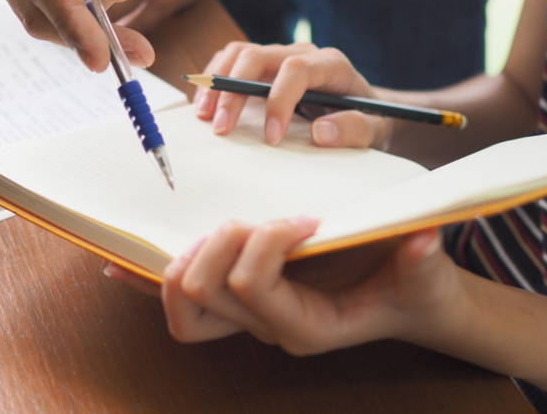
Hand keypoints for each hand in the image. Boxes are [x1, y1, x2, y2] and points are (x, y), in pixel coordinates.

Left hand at [112, 219, 461, 353]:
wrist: (409, 303)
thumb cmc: (413, 288)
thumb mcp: (426, 275)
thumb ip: (424, 261)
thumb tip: (423, 239)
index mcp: (304, 326)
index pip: (251, 283)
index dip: (267, 241)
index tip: (305, 219)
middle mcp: (264, 326)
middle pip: (200, 291)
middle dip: (222, 241)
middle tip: (261, 219)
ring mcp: (245, 316)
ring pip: (180, 302)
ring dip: (189, 254)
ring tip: (223, 226)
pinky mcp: (237, 299)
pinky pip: (177, 299)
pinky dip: (148, 280)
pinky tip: (119, 266)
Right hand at [193, 42, 392, 148]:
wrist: (366, 110)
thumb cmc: (369, 120)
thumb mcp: (375, 131)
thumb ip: (355, 130)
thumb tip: (321, 132)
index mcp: (331, 64)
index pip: (296, 69)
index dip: (279, 101)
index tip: (271, 137)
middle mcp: (302, 53)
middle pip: (257, 57)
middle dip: (234, 91)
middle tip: (221, 128)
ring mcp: (280, 57)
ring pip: (238, 53)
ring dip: (216, 82)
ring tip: (203, 115)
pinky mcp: (264, 68)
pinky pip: (231, 62)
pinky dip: (214, 80)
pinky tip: (206, 105)